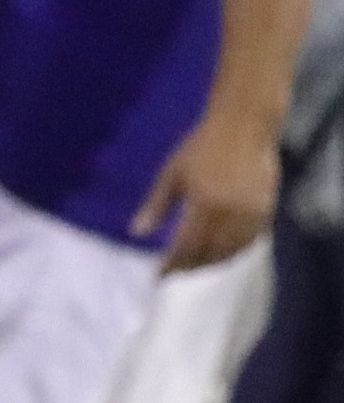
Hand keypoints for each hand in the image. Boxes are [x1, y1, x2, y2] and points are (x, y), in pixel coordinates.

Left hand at [132, 109, 277, 273]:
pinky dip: (234, 251)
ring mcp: (252, 214)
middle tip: (175, 273)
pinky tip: (221, 253)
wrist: (244, 127)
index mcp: (204, 205)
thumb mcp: (172, 173)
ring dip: (213, 262)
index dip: (173, 264)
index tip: (159, 276)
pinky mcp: (266, 211)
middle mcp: (230, 214)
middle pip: (211, 253)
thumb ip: (156, 205)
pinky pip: (250, 241)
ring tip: (195, 266)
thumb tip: (136, 233)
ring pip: (232, 251)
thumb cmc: (201, 146)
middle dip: (191, 266)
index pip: (187, 246)